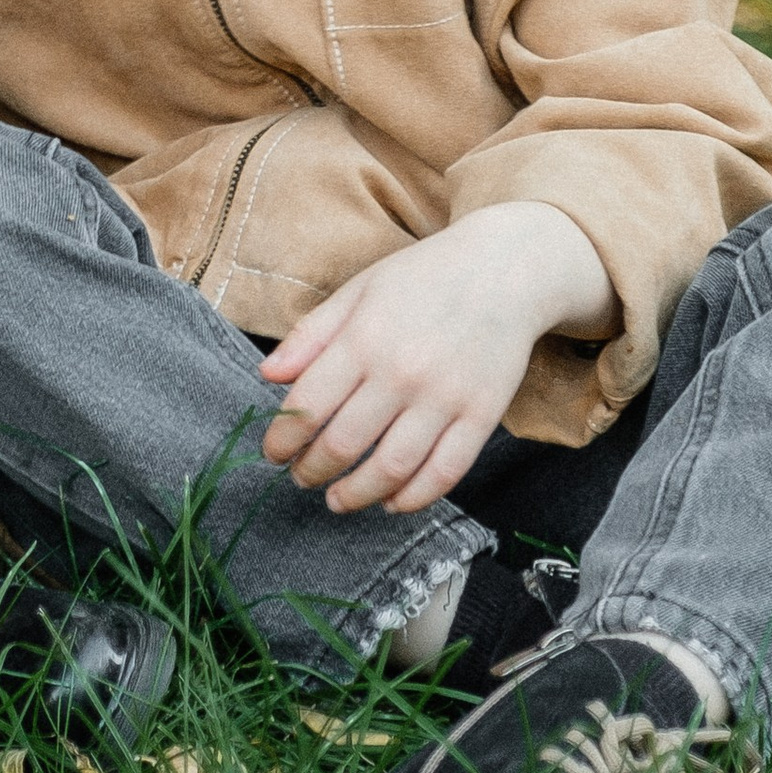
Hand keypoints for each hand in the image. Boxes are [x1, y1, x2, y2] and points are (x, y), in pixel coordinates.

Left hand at [256, 203, 618, 515]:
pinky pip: (445, 473)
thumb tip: (267, 375)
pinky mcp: (482, 417)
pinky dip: (414, 498)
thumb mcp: (358, 291)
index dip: (283, 437)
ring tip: (337, 500)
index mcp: (365, 338)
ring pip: (392, 469)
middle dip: (313, 470)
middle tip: (300, 479)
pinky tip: (392, 502)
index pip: (309, 405)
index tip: (274, 452)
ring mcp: (446, 399)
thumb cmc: (423, 277)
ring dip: (357, 494)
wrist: (504, 270)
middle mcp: (403, 373)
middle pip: (345, 444)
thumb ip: (311, 335)